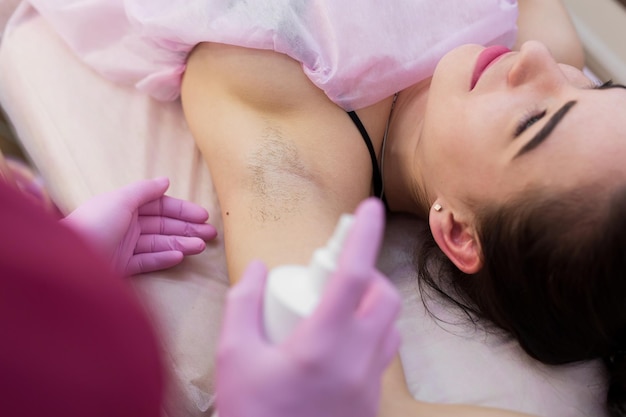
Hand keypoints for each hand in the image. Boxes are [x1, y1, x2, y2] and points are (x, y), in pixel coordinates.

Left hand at [62, 177, 216, 275]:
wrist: (67, 260)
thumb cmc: (93, 224)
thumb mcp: (120, 200)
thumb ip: (145, 190)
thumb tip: (166, 180)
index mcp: (124, 206)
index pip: (160, 206)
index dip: (182, 210)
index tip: (203, 216)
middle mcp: (126, 225)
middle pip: (163, 225)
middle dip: (187, 228)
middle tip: (210, 234)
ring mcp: (124, 247)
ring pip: (159, 244)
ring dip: (181, 244)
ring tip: (200, 246)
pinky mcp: (123, 267)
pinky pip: (148, 261)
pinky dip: (164, 258)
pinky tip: (180, 256)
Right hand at [216, 198, 400, 416]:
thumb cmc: (250, 415)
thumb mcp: (233, 357)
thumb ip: (244, 304)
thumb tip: (257, 269)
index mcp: (323, 343)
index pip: (353, 275)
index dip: (363, 235)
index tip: (370, 207)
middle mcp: (357, 360)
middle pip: (383, 298)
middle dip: (368, 274)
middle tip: (338, 273)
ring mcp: (369, 384)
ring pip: (390, 327)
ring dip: (373, 305)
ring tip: (341, 305)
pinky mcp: (372, 403)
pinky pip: (385, 354)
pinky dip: (373, 334)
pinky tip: (343, 342)